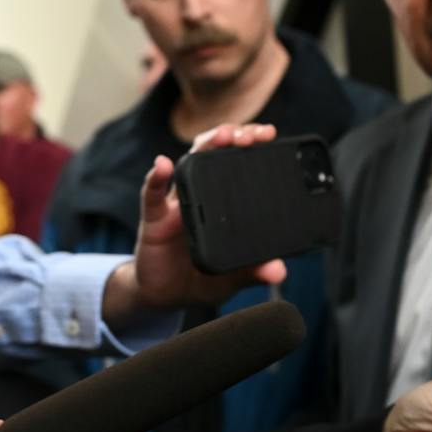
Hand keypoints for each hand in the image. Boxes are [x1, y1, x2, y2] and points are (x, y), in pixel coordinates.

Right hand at [106, 148, 285, 315]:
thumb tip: (279, 270)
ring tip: (222, 135)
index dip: (251, 146)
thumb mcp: (232, 277)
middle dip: (233, 137)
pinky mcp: (153, 219)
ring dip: (205, 146)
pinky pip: (152, 194)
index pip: (237, 165)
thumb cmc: (200, 278)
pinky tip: (162, 165)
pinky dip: (156, 178)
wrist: (164, 296)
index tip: (269, 134)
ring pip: (189, 164)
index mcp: (220, 204)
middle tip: (251, 134)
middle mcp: (199, 195)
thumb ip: (253, 270)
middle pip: (214, 154)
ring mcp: (175, 204)